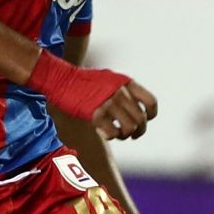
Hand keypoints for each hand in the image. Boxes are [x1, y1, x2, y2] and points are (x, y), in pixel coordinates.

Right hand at [28, 50, 156, 140]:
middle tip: (134, 135)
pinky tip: (106, 133)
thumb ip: (124, 89)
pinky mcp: (96, 115)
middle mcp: (120, 93)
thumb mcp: (110, 78)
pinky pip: (112, 133)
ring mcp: (109, 104)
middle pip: (141, 119)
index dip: (151, 114)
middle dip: (139, 130)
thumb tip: (135, 106)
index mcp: (126, 83)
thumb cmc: (84, 80)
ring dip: (126, 135)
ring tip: (119, 134)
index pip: (151, 102)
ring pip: (129, 128)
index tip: (146, 119)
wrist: (62, 79)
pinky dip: (111, 136)